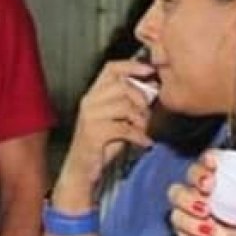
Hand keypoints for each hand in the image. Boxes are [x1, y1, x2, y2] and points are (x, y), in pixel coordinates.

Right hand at [55, 58, 154, 204]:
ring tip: (144, 130)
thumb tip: (153, 86)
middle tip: (148, 114)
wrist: (82, 169)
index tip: (150, 70)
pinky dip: (139, 136)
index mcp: (94, 94)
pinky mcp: (94, 133)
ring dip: (141, 119)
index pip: (111, 68)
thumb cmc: (102, 143)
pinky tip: (144, 142)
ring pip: (124, 106)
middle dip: (141, 99)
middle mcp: (89, 102)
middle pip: (122, 85)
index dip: (131, 66)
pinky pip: (124, 128)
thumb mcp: (117, 118)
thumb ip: (130, 101)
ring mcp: (90, 117)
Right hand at [168, 151, 235, 235]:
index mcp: (223, 182)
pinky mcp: (180, 225)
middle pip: (191, 173)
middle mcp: (203, 191)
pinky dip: (190, 224)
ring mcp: (189, 207)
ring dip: (188, 200)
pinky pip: (176, 218)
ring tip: (206, 213)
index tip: (213, 162)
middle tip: (209, 186)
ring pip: (177, 193)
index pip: (211, 161)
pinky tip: (206, 232)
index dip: (209, 158)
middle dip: (197, 176)